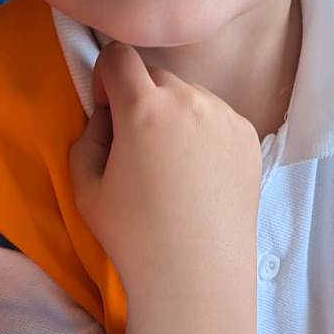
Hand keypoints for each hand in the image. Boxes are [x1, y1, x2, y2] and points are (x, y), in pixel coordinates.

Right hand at [69, 41, 260, 305]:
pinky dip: (203, 133)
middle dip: (140, 99)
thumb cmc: (133, 236)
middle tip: (138, 147)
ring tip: (173, 170)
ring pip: (188, 96)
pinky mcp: (248, 134)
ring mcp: (224, 115)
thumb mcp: (85, 187)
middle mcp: (189, 99)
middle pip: (155, 76)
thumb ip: (88, 134)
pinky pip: (216, 117)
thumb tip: (106, 112)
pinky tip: (200, 178)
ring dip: (173, 115)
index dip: (104, 78)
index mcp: (144, 107)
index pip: (118, 56)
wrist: (197, 277)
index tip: (107, 111)